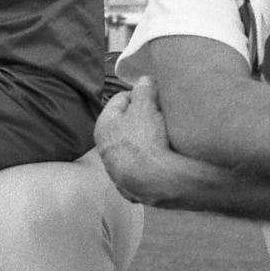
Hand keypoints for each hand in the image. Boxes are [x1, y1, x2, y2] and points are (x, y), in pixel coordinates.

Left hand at [94, 77, 185, 205]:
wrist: (158, 182)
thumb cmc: (146, 139)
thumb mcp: (145, 106)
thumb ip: (144, 89)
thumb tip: (144, 80)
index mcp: (103, 127)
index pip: (120, 99)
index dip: (140, 94)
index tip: (156, 96)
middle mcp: (105, 152)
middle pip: (127, 125)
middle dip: (145, 117)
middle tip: (163, 115)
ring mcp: (118, 173)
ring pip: (135, 148)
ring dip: (149, 141)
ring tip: (167, 138)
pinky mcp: (133, 190)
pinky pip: (144, 169)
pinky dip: (153, 162)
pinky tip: (165, 160)